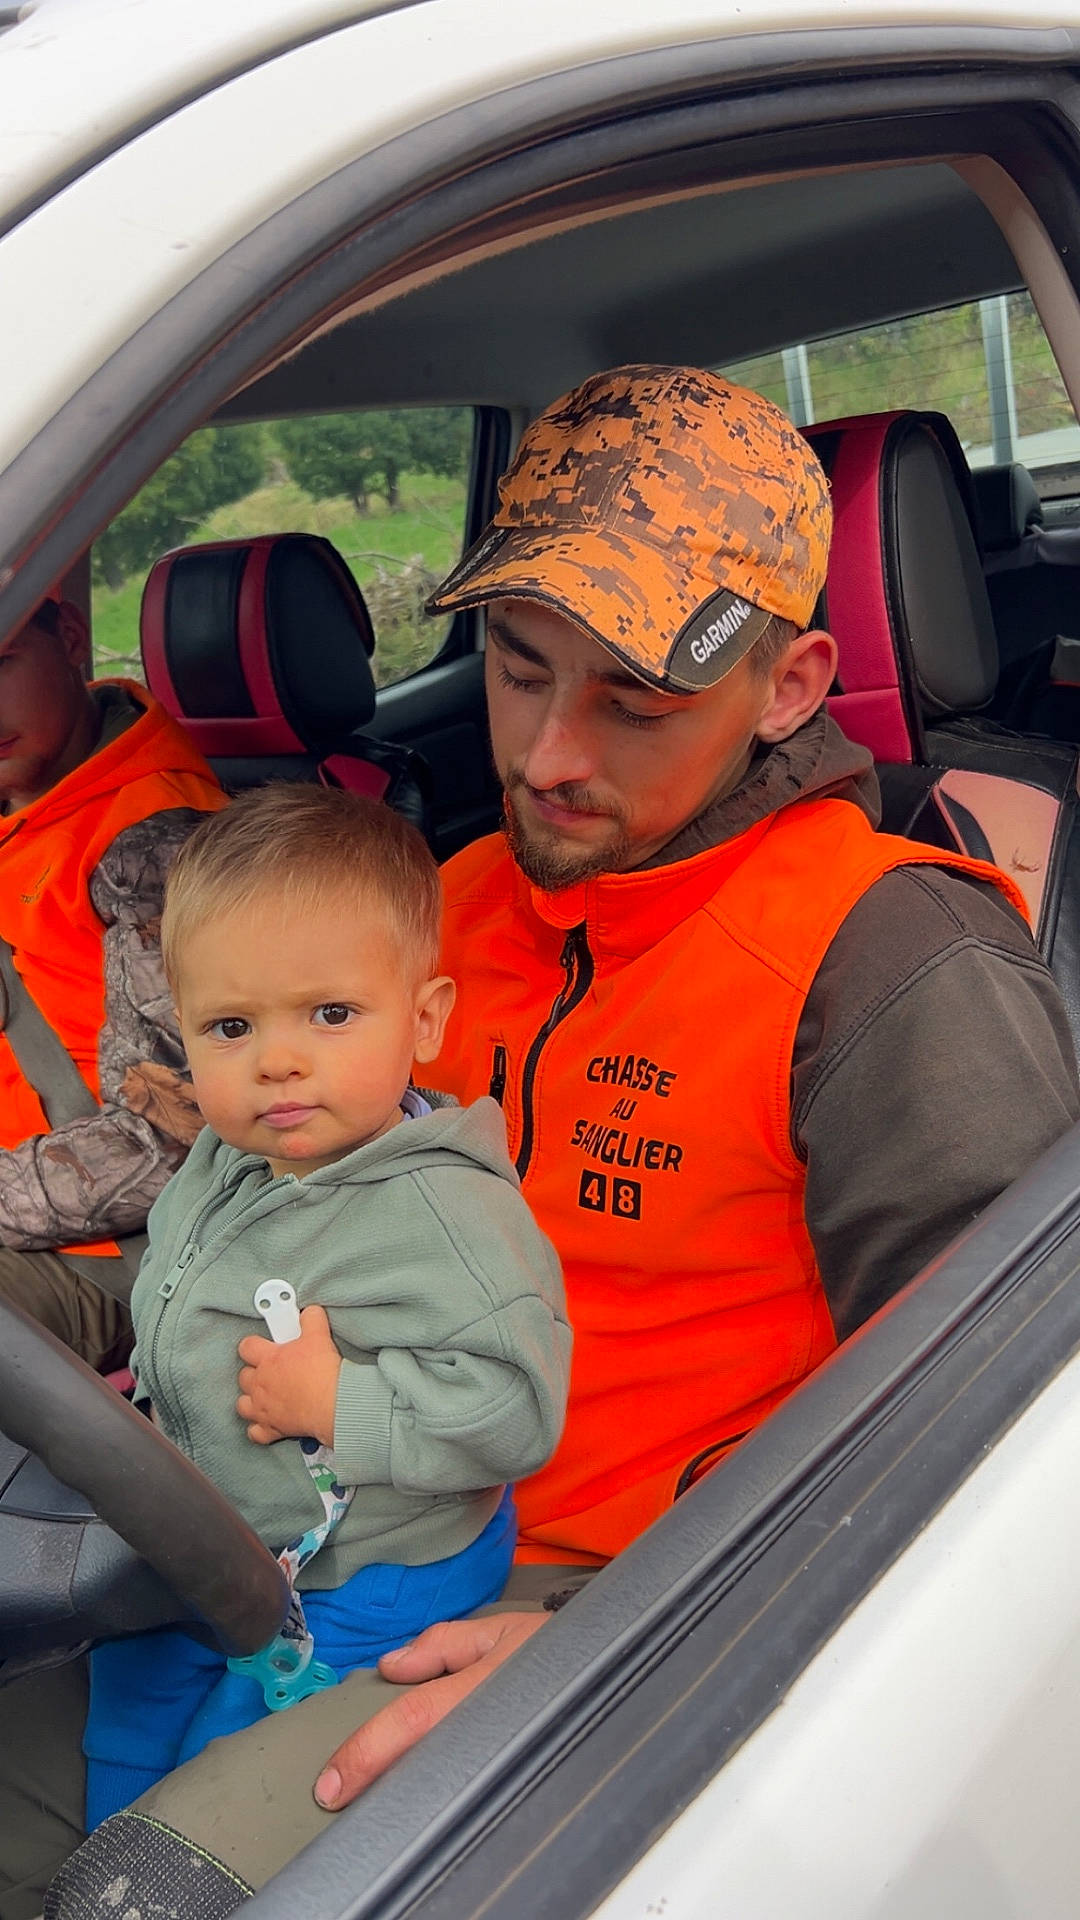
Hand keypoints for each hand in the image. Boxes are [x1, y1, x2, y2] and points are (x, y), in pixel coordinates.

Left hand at [236, 1303, 340, 1445]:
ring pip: (243, 1405)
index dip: (254, 1345)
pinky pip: (255, 1433)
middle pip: (244, 1376)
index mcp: (267, 1359)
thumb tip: (310, 1313)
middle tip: (271, 1370)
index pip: (247, 1347)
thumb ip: (311, 1320)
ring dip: (250, 1400)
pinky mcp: (272, 1429)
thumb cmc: (322, 1372)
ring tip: (264, 1396)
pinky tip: (267, 1423)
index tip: (264, 1344)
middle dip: (254, 1373)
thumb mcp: (318, 1335)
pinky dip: (259, 1429)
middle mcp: (260, 1384)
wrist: (331, 1404)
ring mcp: (263, 1408)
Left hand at [312, 1611, 547, 1808]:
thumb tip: (392, 1666)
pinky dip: (441, 1794)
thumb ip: (442, 1644)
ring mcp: (502, 1754)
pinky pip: (469, 1791)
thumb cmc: (556, 1648)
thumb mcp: (498, 1631)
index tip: (330, 1786)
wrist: (613, 1667)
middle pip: (420, 1768)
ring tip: (376, 1795)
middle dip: (380, 1782)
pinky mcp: (516, 1772)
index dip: (366, 1754)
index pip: (410, 1722)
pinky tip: (424, 1798)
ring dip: (406, 1791)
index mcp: (477, 1689)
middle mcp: (486, 1726)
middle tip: (342, 1792)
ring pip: (442, 1786)